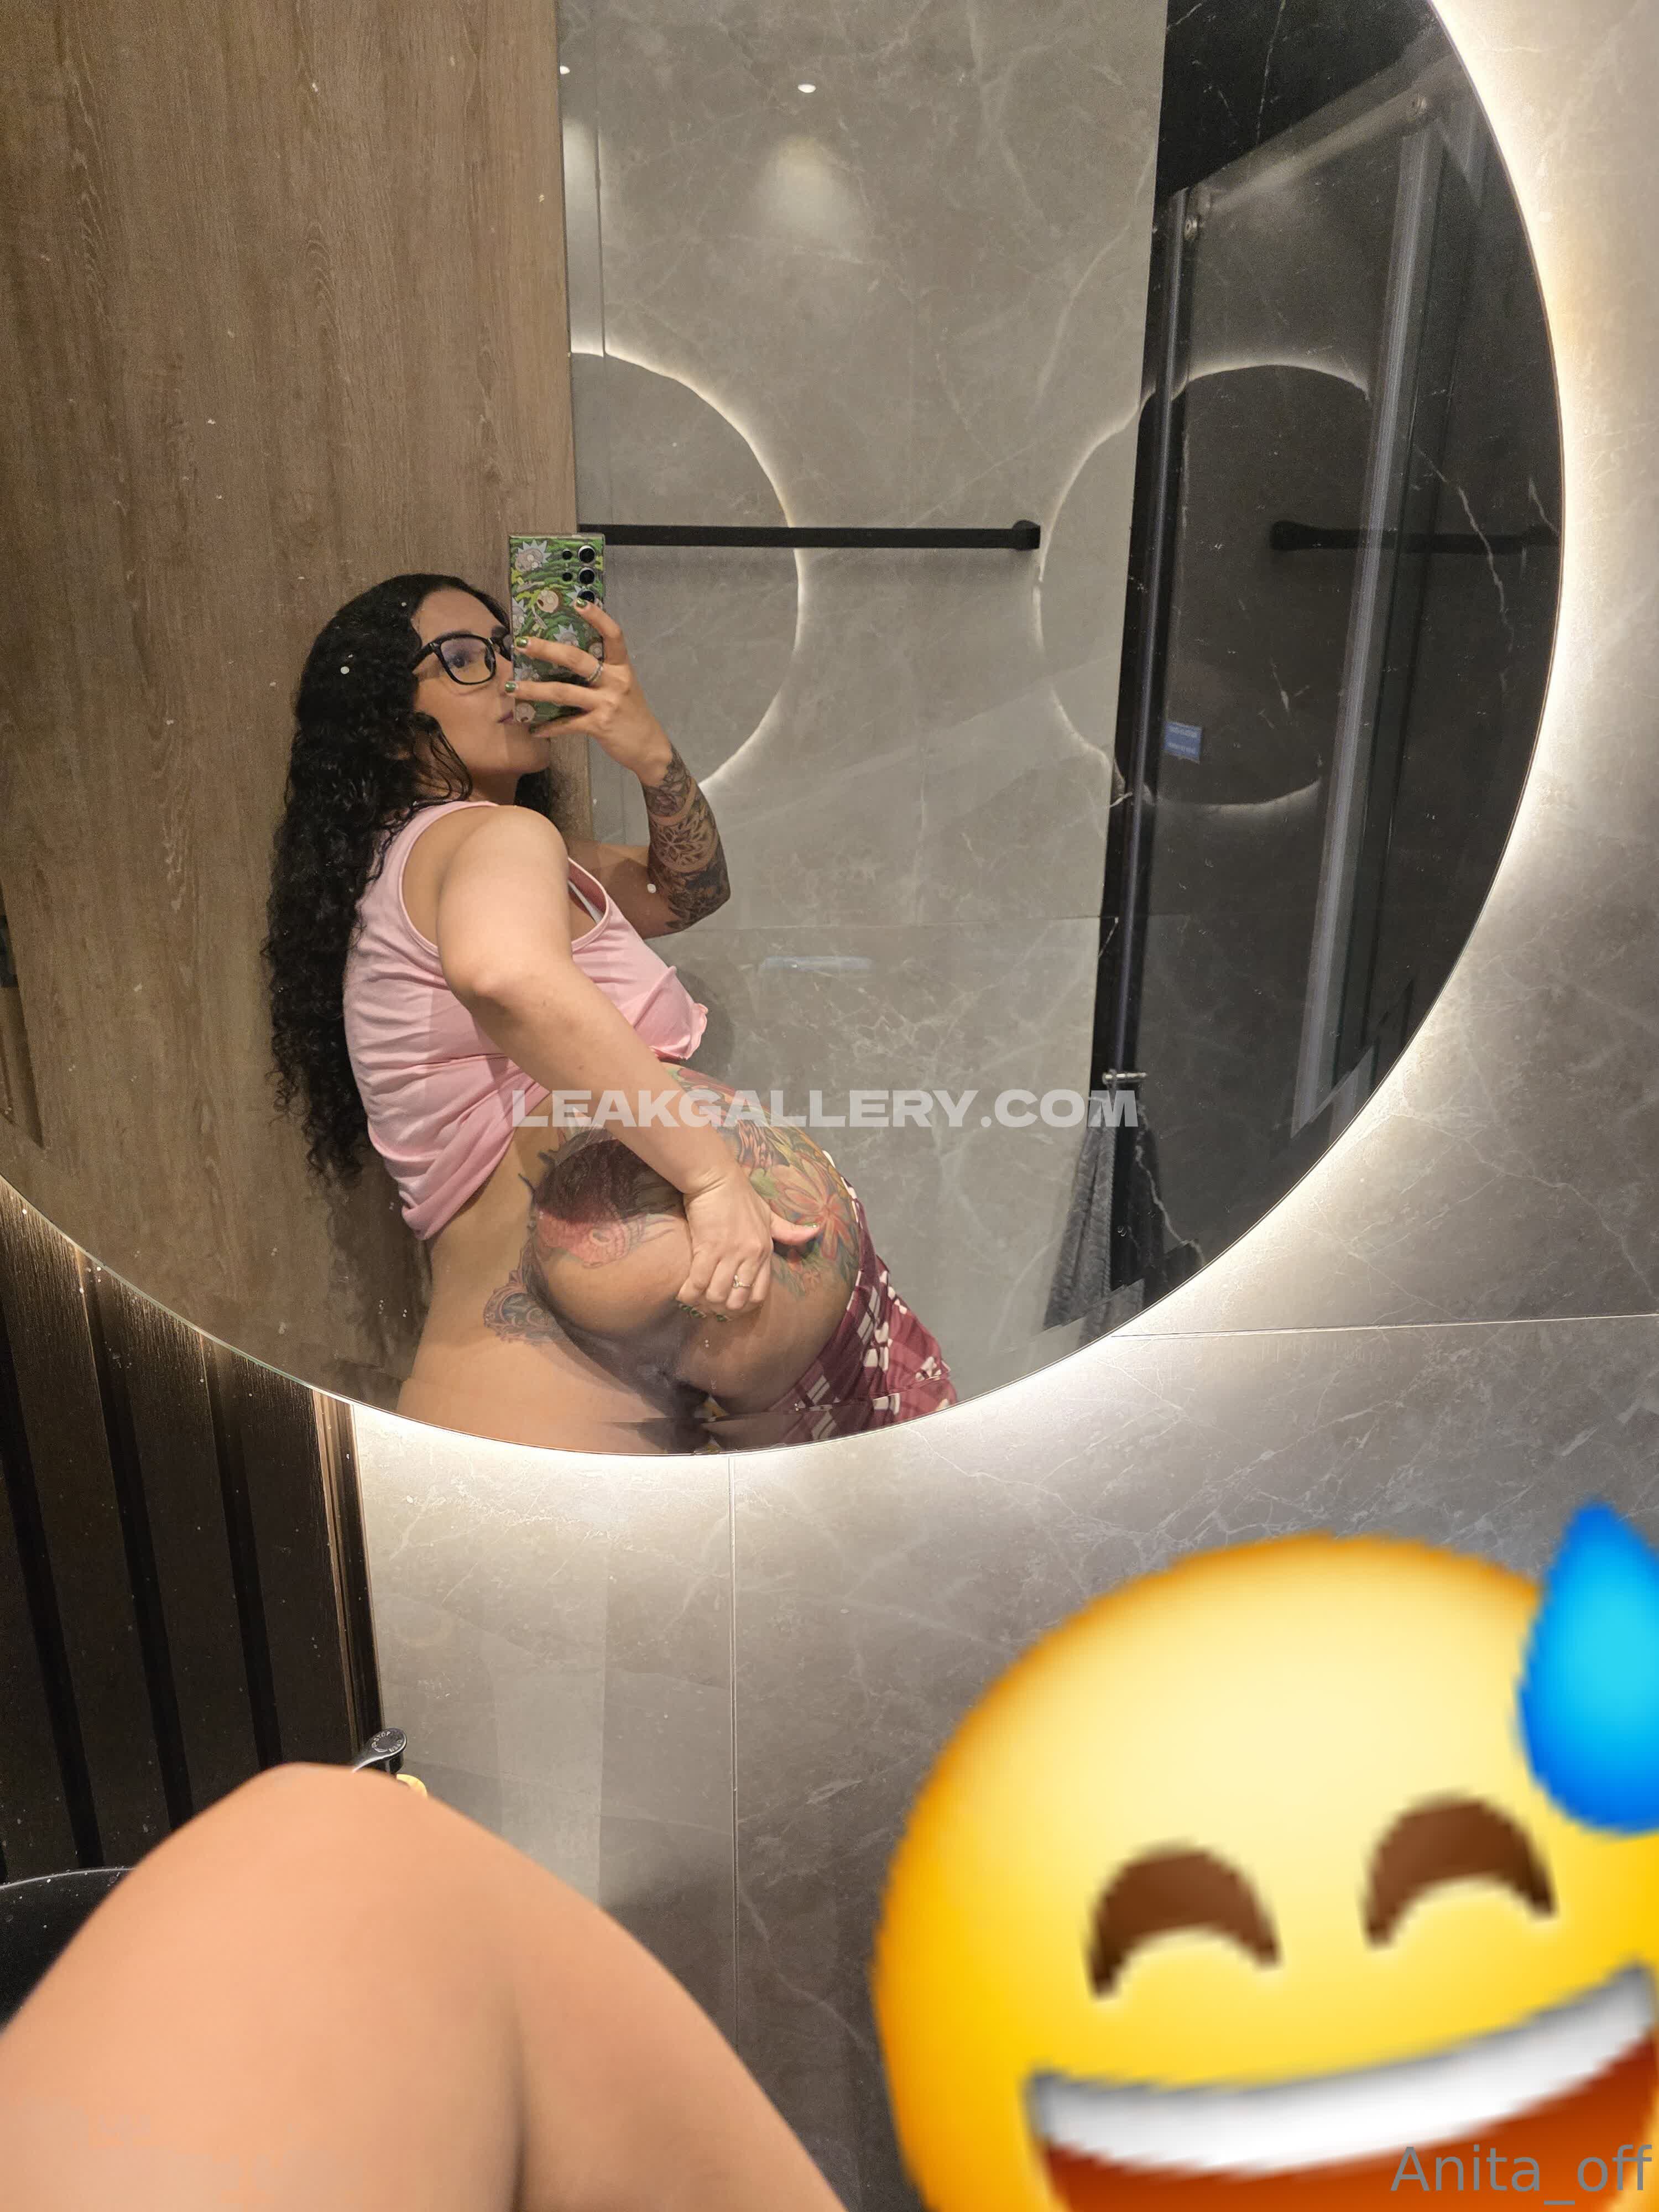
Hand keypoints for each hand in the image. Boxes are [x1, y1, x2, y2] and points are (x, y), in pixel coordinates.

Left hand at [510, 600, 672, 782]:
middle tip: (522, 643)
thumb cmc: (631, 713)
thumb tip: (564, 658)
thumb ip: (601, 672)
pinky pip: (567, 724)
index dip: (597, 617)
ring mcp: (607, 703)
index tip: (577, 602)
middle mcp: (615, 681)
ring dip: (534, 690)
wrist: (648, 747)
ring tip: (511, 688)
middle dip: (546, 649)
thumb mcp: (622, 686)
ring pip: (564, 692)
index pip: (613, 635)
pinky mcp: (599, 725)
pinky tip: (534, 729)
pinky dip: (549, 727)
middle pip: (577, 659)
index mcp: (621, 667)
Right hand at [676, 1170, 822, 1317]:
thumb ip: (788, 1230)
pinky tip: (683, 1293)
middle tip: (709, 1306)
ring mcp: (730, 1253)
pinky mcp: (708, 1247)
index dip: (744, 1307)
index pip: (759, 1294)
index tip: (730, 1306)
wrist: (715, 1177)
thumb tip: (815, 1232)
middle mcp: (750, 1255)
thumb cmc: (740, 1195)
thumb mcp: (768, 1214)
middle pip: (737, 1300)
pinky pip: (698, 1282)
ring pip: (717, 1295)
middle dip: (722, 1309)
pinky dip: (689, 1293)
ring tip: (694, 1299)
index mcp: (765, 1250)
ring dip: (704, 1303)